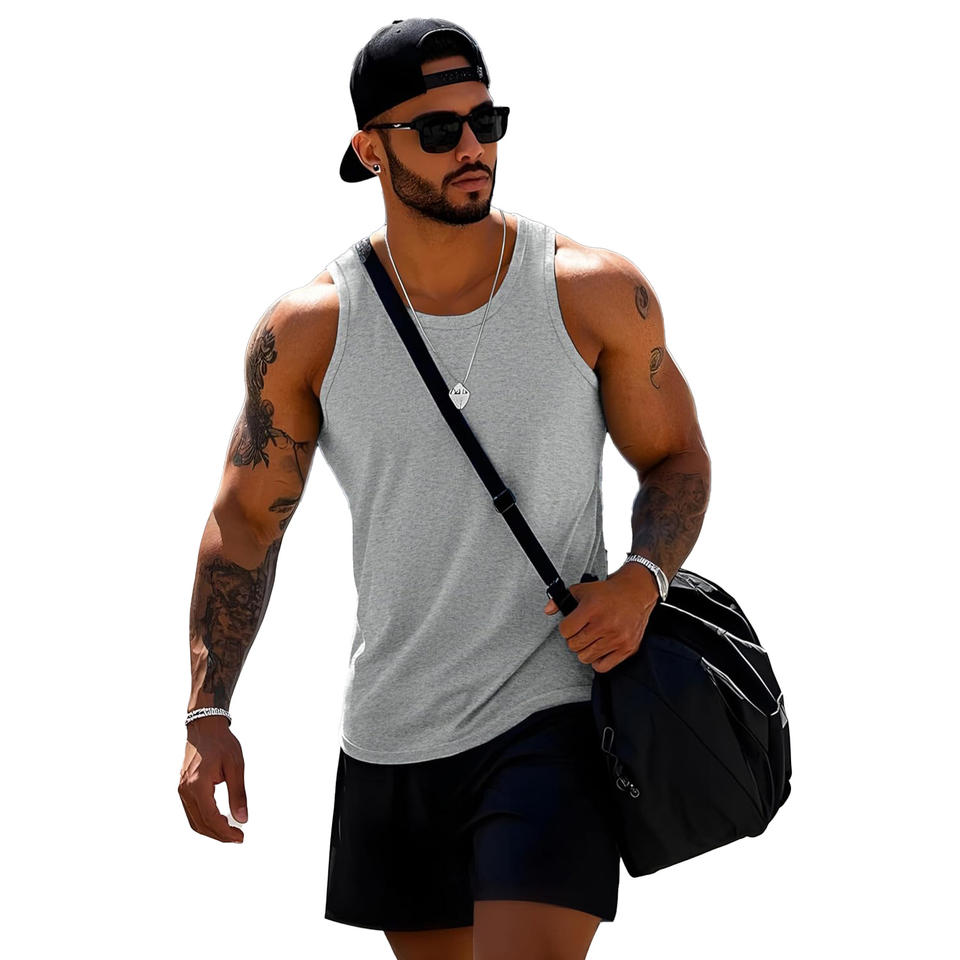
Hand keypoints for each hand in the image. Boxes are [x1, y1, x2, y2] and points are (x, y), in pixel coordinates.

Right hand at [178, 715, 246, 842]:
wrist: (205, 727)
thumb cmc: (222, 744)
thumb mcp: (236, 766)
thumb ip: (238, 794)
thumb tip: (243, 819)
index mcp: (197, 785)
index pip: (210, 818)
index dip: (225, 832)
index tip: (241, 836)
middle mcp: (185, 790)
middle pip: (200, 824)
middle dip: (219, 835)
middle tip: (238, 838)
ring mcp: (181, 790)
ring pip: (194, 821)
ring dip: (211, 831)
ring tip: (230, 832)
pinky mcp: (183, 788)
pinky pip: (192, 812)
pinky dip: (204, 821)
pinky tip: (219, 821)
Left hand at [543, 566, 659, 672]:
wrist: (636, 593)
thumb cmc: (608, 592)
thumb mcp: (582, 590)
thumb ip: (560, 600)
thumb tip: (548, 610)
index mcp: (592, 609)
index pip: (565, 631)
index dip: (566, 628)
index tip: (572, 624)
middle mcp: (605, 625)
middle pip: (574, 645)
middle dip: (574, 638)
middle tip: (582, 631)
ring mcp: (617, 638)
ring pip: (586, 657)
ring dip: (585, 649)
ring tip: (591, 638)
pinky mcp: (627, 648)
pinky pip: (603, 666)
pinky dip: (597, 661)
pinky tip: (599, 649)